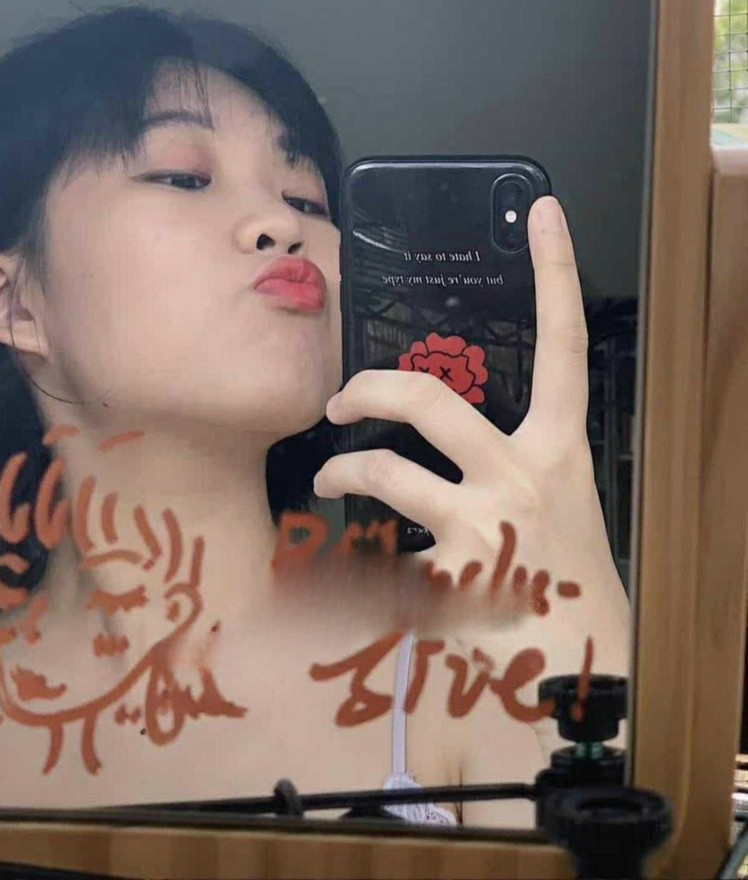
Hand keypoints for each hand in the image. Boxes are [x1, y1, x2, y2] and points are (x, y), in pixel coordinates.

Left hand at [313, 196, 629, 682]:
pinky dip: (350, 565)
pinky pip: (375, 558)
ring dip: (343, 471)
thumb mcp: (556, 498)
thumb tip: (442, 438)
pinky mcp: (446, 578)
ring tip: (325, 479)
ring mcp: (482, 525)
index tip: (545, 211)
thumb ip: (511, 458)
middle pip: (429, 400)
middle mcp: (520, 474)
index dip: (556, 273)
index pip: (564, 345)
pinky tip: (347, 573)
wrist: (583, 659)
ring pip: (385, 473)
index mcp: (557, 446)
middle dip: (370, 389)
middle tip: (339, 400)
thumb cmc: (565, 570)